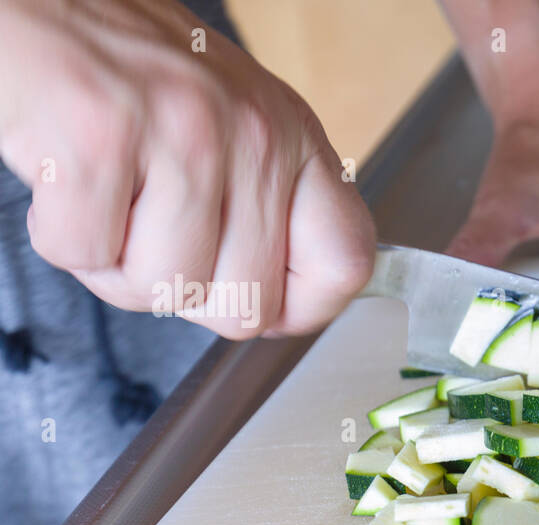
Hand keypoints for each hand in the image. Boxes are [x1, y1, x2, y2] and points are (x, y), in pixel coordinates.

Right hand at [0, 0, 374, 338]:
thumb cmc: (128, 72)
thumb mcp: (233, 126)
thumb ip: (267, 208)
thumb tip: (286, 305)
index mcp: (292, 138)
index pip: (345, 263)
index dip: (302, 307)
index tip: (263, 299)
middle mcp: (252, 134)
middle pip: (245, 305)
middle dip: (185, 291)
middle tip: (150, 232)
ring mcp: (182, 134)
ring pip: (164, 288)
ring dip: (116, 264)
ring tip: (105, 196)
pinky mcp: (100, 139)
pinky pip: (86, 255)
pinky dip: (62, 235)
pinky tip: (68, 180)